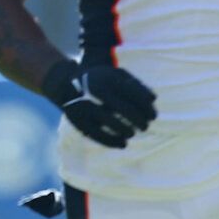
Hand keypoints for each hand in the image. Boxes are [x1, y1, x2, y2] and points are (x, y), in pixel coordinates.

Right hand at [43, 60, 157, 147]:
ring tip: (133, 133)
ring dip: (126, 130)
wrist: (65, 83)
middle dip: (139, 120)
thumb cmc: (99, 79)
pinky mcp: (78, 120)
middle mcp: (97, 91)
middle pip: (124, 109)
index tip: (153, 115)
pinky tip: (123, 143)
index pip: (134, 94)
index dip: (146, 107)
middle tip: (145, 126)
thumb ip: (134, 83)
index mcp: (108, 78)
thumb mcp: (114, 74)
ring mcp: (86, 105)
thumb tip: (153, 99)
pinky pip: (97, 134)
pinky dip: (112, 141)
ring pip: (111, 122)